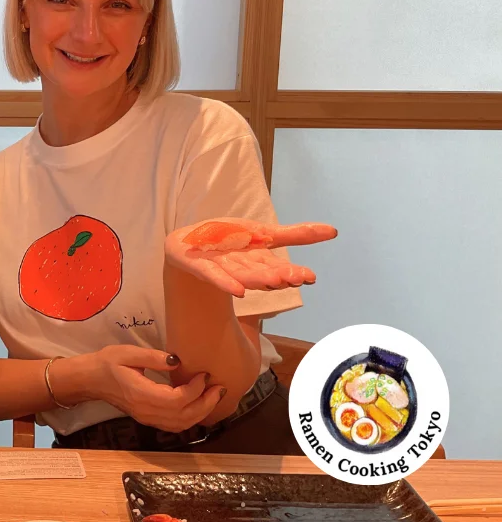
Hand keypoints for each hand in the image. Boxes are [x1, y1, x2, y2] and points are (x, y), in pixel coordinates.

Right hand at [90, 345, 222, 432]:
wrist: (90, 379)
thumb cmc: (107, 362)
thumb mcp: (128, 353)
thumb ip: (153, 357)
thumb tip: (178, 361)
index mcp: (141, 394)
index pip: (176, 400)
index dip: (195, 389)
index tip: (204, 374)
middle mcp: (146, 411)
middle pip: (183, 416)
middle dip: (206, 404)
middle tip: (219, 388)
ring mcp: (147, 418)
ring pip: (181, 424)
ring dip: (201, 413)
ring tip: (213, 396)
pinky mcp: (148, 418)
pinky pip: (174, 425)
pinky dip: (191, 418)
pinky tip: (198, 405)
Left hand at [165, 217, 337, 296]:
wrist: (188, 242)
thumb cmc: (227, 240)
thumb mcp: (262, 231)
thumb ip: (295, 235)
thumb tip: (333, 231)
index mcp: (259, 261)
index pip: (279, 268)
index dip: (293, 273)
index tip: (310, 277)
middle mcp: (242, 268)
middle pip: (262, 273)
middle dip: (278, 276)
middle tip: (296, 279)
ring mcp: (221, 268)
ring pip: (241, 275)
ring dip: (257, 279)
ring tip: (274, 282)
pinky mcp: (200, 266)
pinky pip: (212, 275)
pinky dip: (224, 282)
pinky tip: (237, 290)